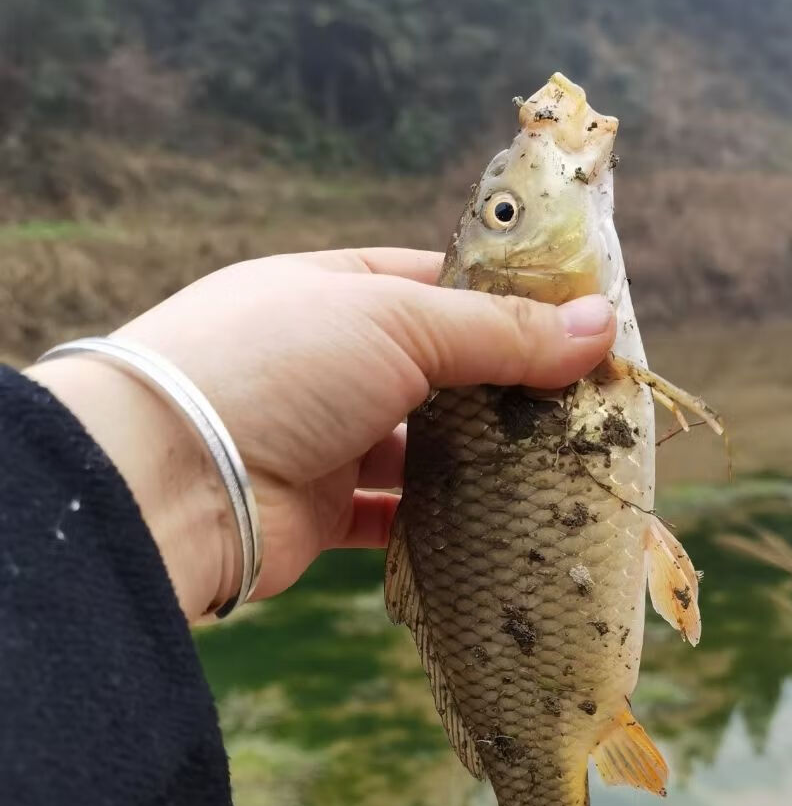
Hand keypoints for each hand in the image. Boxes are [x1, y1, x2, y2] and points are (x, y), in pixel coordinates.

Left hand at [25, 249, 615, 620]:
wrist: (175, 478)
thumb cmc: (278, 365)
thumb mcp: (398, 322)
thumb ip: (500, 331)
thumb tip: (603, 323)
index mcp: (332, 289)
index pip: (432, 282)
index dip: (503, 299)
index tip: (577, 323)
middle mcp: (324, 360)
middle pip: (434, 369)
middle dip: (503, 387)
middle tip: (583, 406)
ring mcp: (319, 436)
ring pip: (418, 446)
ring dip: (477, 459)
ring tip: (557, 467)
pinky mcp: (318, 510)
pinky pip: (392, 515)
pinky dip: (438, 520)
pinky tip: (496, 523)